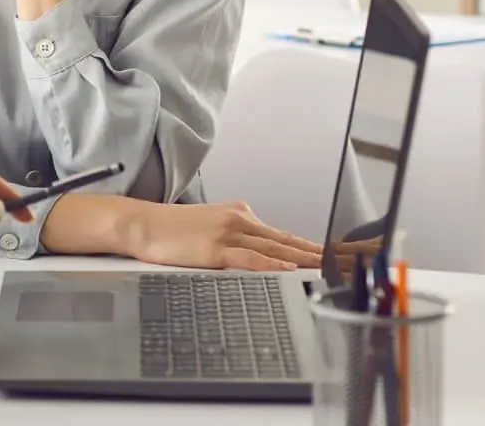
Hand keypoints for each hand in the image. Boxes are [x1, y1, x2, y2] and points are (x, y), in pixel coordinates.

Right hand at [127, 201, 322, 271]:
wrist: (142, 224)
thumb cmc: (170, 230)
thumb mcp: (210, 228)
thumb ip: (235, 238)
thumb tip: (255, 255)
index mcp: (238, 214)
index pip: (282, 234)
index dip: (309, 246)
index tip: (330, 256)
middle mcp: (238, 219)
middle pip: (286, 240)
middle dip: (316, 253)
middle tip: (342, 262)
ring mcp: (228, 233)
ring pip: (274, 249)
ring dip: (303, 260)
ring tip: (327, 269)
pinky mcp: (215, 249)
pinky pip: (250, 258)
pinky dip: (272, 264)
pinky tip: (288, 269)